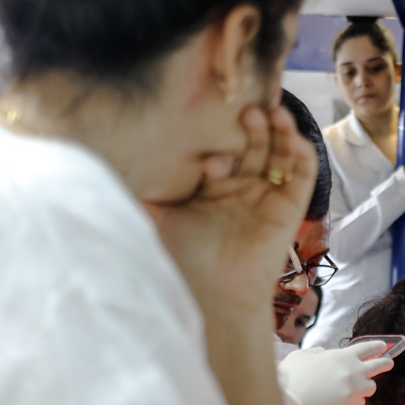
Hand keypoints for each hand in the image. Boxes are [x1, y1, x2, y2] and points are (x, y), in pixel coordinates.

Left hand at [145, 105, 315, 318]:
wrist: (214, 294)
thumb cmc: (183, 259)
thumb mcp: (156, 213)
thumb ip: (143, 186)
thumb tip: (101, 158)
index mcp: (216, 190)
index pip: (226, 152)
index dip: (221, 144)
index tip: (207, 159)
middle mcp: (244, 191)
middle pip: (256, 146)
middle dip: (253, 126)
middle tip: (244, 111)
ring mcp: (268, 198)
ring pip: (282, 155)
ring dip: (281, 131)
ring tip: (272, 111)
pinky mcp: (290, 208)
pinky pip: (303, 175)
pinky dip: (302, 152)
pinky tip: (291, 136)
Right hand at [276, 341, 393, 404]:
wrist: (291, 403)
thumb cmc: (292, 377)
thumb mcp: (301, 356)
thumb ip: (316, 352)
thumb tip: (324, 353)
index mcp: (343, 356)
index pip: (368, 348)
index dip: (377, 346)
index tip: (383, 346)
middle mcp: (354, 372)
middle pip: (379, 365)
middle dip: (386, 363)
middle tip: (388, 363)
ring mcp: (355, 390)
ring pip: (371, 386)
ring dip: (365, 385)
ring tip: (355, 387)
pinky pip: (359, 402)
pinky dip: (354, 401)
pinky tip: (341, 401)